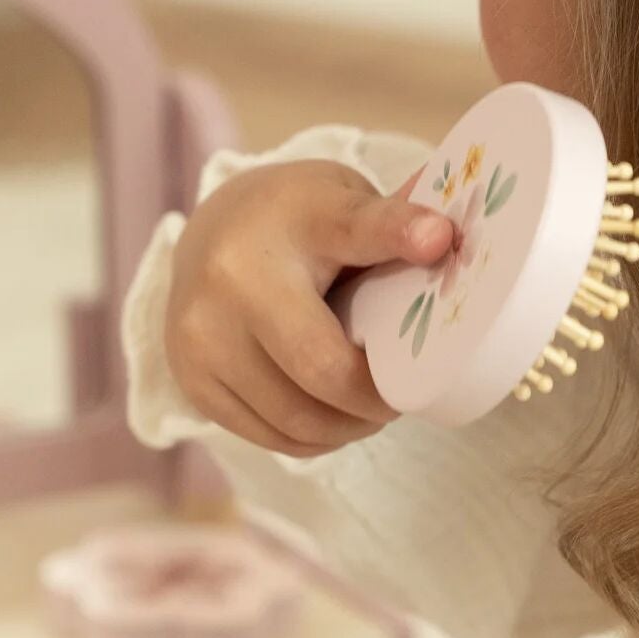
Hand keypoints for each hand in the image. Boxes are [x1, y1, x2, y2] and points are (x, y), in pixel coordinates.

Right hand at [167, 160, 452, 455]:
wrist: (208, 235)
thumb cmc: (295, 221)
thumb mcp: (342, 198)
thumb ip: (392, 221)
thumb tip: (446, 238)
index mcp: (286, 226)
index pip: (354, 228)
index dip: (399, 234)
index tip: (438, 238)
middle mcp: (230, 283)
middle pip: (324, 371)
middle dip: (377, 399)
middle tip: (404, 395)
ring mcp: (202, 338)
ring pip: (299, 420)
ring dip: (349, 427)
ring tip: (368, 407)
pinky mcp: (192, 381)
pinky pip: (272, 436)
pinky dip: (314, 439)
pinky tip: (331, 416)